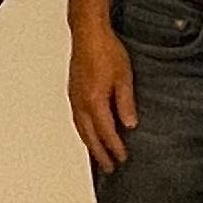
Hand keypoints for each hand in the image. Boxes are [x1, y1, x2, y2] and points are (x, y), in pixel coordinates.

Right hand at [69, 16, 137, 170]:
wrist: (88, 34)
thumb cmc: (106, 51)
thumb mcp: (124, 77)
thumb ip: (125, 103)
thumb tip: (130, 125)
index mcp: (94, 101)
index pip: (106, 132)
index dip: (114, 147)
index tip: (122, 158)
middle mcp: (81, 103)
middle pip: (90, 136)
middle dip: (100, 153)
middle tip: (109, 168)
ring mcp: (74, 98)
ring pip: (81, 129)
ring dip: (90, 145)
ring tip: (99, 156)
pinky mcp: (73, 93)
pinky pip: (77, 119)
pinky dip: (83, 131)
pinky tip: (89, 133)